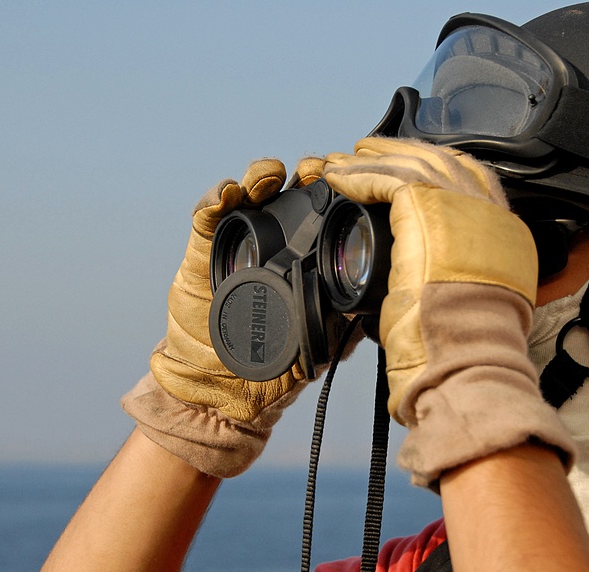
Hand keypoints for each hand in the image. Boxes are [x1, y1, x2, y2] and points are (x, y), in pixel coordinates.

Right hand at [122, 157, 326, 476]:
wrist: (220, 385)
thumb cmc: (274, 363)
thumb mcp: (320, 339)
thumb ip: (348, 317)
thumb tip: (384, 301)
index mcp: (306, 255)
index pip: (324, 211)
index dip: (336, 191)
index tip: (350, 182)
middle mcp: (274, 240)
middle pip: (289, 190)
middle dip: (303, 174)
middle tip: (314, 171)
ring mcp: (238, 240)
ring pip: (250, 192)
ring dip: (261, 176)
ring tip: (268, 176)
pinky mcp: (204, 247)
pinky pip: (208, 214)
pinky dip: (217, 197)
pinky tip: (228, 194)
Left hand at [324, 137, 574, 486]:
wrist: (467, 358)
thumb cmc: (463, 350)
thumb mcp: (469, 306)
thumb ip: (454, 280)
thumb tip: (422, 281)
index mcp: (504, 237)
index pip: (474, 183)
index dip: (439, 170)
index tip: (410, 167)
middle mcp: (490, 214)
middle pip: (444, 164)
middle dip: (403, 156)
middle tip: (370, 152)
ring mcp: (463, 206)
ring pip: (414, 165)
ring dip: (375, 161)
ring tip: (346, 159)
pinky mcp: (429, 207)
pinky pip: (389, 178)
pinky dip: (361, 176)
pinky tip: (340, 176)